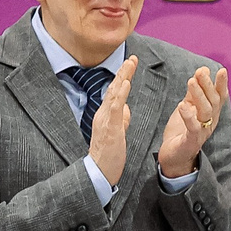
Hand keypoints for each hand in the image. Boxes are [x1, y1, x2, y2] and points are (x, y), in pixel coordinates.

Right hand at [88, 54, 139, 185]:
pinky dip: (120, 94)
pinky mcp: (109, 128)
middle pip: (113, 88)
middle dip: (123, 72)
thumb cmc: (108, 156)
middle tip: (132, 57)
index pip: (114, 92)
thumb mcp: (117, 134)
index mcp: (105, 116)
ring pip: (113, 94)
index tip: (130, 64)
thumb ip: (121, 119)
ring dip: (122, 77)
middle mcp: (103, 114)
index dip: (122, 77)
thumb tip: (126, 108)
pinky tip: (126, 83)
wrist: (98, 173)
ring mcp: (105, 120)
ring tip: (130, 64)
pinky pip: (115, 108)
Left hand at [159, 65, 226, 180]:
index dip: (222, 84)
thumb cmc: (181, 132)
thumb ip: (194, 92)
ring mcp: (202, 133)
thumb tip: (202, 70)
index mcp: (211, 114)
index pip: (219, 97)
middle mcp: (210, 122)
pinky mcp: (191, 142)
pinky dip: (189, 116)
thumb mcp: (188, 107)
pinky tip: (183, 105)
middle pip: (213, 102)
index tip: (222, 70)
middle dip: (208, 85)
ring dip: (199, 95)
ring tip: (191, 82)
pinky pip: (193, 128)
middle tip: (200, 72)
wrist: (174, 158)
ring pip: (205, 112)